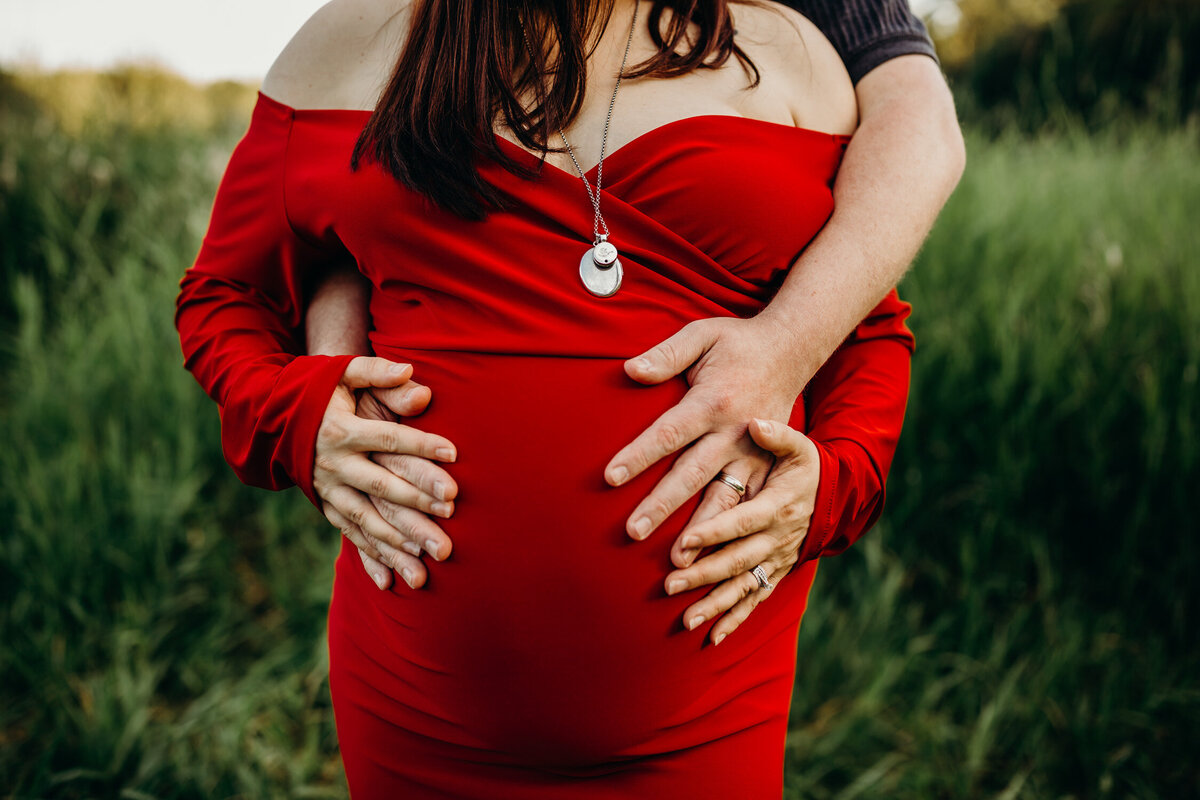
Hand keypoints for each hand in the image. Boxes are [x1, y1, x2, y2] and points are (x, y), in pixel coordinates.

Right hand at [313, 357, 457, 589]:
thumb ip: (376, 373)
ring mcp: (328, 490)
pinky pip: (351, 535)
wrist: (272, 415)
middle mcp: (334, 465)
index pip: (388, 439)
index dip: (421, 444)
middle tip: (452, 515)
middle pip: (382, 486)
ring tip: (429, 559)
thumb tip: (410, 373)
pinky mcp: (326, 507)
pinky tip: (392, 582)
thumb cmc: (319, 390)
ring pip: (367, 520)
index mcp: (341, 431)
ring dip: (397, 542)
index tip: (454, 453)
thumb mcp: (342, 373)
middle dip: (417, 502)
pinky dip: (370, 558)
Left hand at [604, 316, 809, 539]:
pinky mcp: (767, 467)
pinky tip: (716, 560)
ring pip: (724, 500)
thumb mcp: (702, 335)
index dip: (640, 455)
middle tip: (632, 532)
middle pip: (691, 475)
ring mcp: (754, 454)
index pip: (669, 433)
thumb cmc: (737, 343)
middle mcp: (734, 433)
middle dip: (662, 505)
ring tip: (677, 564)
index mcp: (713, 402)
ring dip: (700, 532)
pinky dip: (733, 534)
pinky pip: (749, 506)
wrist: (790, 351)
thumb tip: (630, 370)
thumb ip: (665, 354)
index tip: (611, 477)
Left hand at [662, 418, 819, 645]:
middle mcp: (776, 539)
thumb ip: (778, 435)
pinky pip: (754, 601)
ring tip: (685, 619)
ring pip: (742, 587)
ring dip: (714, 605)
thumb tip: (756, 422)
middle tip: (669, 583)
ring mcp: (776, 562)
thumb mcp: (800, 446)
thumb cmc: (807, 467)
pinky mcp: (775, 575)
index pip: (741, 521)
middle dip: (703, 574)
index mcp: (777, 506)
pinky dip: (735, 620)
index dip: (714, 532)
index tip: (684, 541)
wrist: (835, 499)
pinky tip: (711, 638)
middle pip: (736, 560)